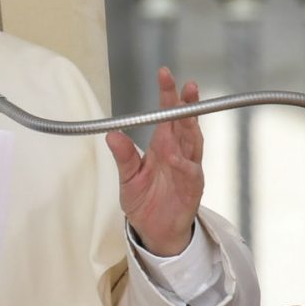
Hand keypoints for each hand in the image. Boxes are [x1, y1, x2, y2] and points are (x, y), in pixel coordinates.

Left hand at [105, 67, 203, 256]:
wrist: (154, 231)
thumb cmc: (144, 201)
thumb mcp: (128, 176)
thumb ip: (123, 156)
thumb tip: (111, 134)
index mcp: (163, 145)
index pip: (167, 115)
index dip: (168, 95)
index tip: (165, 74)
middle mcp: (178, 153)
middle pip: (185, 123)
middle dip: (186, 104)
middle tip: (186, 85)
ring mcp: (188, 168)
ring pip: (193, 142)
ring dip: (190, 126)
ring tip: (184, 110)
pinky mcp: (192, 187)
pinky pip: (189, 172)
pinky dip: (182, 163)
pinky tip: (174, 155)